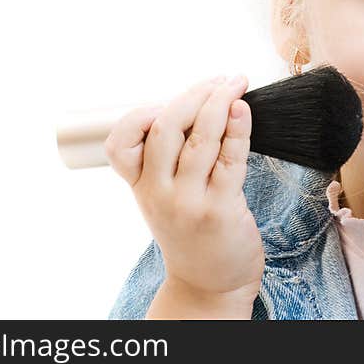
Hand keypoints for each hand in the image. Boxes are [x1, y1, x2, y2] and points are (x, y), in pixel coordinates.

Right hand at [105, 75, 264, 305]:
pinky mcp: (220, 210)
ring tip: (235, 84)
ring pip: (199, 138)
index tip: (170, 98)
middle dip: (194, 94)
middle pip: (165, 128)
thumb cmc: (192, 229)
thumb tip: (200, 100)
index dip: (141, 114)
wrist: (209, 283)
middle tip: (219, 80)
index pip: (120, 143)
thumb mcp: (164, 195)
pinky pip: (230, 159)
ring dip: (220, 103)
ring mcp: (188, 202)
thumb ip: (171, 155)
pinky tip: (243, 110)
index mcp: (140, 185)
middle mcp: (158, 193)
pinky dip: (238, 128)